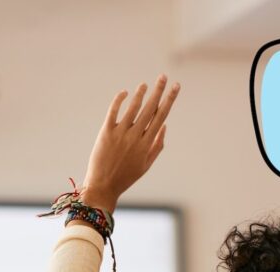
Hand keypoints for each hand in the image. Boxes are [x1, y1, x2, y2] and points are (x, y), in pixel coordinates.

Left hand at [81, 75, 180, 213]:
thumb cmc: (126, 177)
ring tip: (145, 85)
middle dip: (158, 91)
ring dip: (140, 94)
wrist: (103, 186)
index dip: (169, 100)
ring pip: (133, 108)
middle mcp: (135, 137)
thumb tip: (164, 126)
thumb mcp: (146, 164)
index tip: (176, 87)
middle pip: (149, 109)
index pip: (161, 116)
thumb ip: (157, 145)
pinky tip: (125, 92)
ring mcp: (120, 134)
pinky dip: (119, 100)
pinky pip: (113, 112)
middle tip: (163, 77)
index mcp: (146, 144)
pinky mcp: (106, 133)